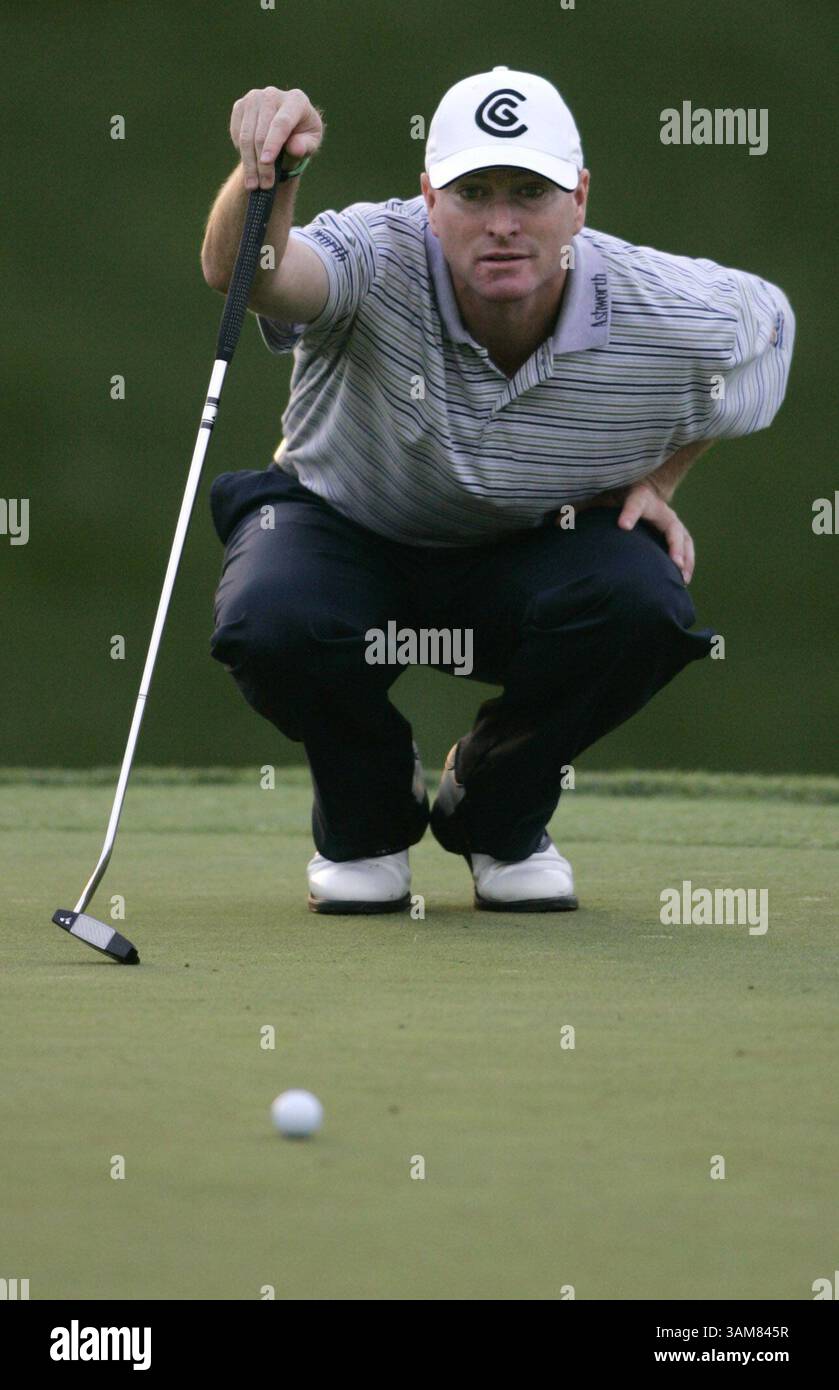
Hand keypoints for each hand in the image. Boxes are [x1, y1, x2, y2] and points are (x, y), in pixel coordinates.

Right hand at [230, 86, 322, 190]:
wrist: (286, 130)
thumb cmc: (301, 137)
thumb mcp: (310, 144)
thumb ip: (305, 145)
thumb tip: (295, 147)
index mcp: (296, 100)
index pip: (281, 123)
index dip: (273, 143)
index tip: (267, 162)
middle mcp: (273, 94)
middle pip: (261, 133)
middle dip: (262, 163)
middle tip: (265, 185)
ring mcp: (254, 98)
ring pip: (246, 136)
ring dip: (249, 163)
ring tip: (253, 184)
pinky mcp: (240, 106)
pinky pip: (237, 134)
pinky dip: (242, 152)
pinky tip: (251, 164)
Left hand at [573, 482, 694, 582]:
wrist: (640, 486)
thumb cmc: (616, 494)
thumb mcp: (599, 496)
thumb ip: (580, 508)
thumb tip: (555, 523)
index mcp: (639, 497)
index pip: (635, 503)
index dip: (629, 514)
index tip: (622, 526)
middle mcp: (659, 509)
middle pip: (671, 526)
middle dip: (673, 544)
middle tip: (672, 561)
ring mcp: (671, 521)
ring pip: (684, 538)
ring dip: (684, 557)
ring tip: (681, 576)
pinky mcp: (676, 531)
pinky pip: (687, 547)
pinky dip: (687, 562)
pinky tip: (683, 581)